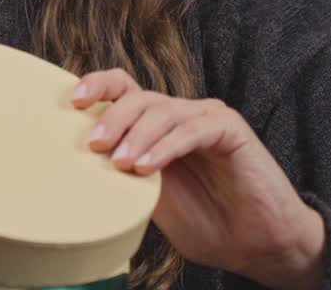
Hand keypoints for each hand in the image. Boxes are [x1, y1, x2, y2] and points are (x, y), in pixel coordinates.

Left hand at [73, 69, 326, 289]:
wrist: (257, 245)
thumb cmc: (207, 223)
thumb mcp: (153, 199)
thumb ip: (128, 175)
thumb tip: (84, 163)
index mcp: (157, 127)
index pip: (122, 89)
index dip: (97, 86)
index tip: (72, 103)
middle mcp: (180, 115)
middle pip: (137, 95)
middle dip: (111, 116)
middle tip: (94, 145)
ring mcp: (206, 118)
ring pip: (162, 109)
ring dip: (136, 135)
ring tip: (121, 163)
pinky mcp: (231, 129)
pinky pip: (193, 128)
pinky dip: (167, 145)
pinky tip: (148, 166)